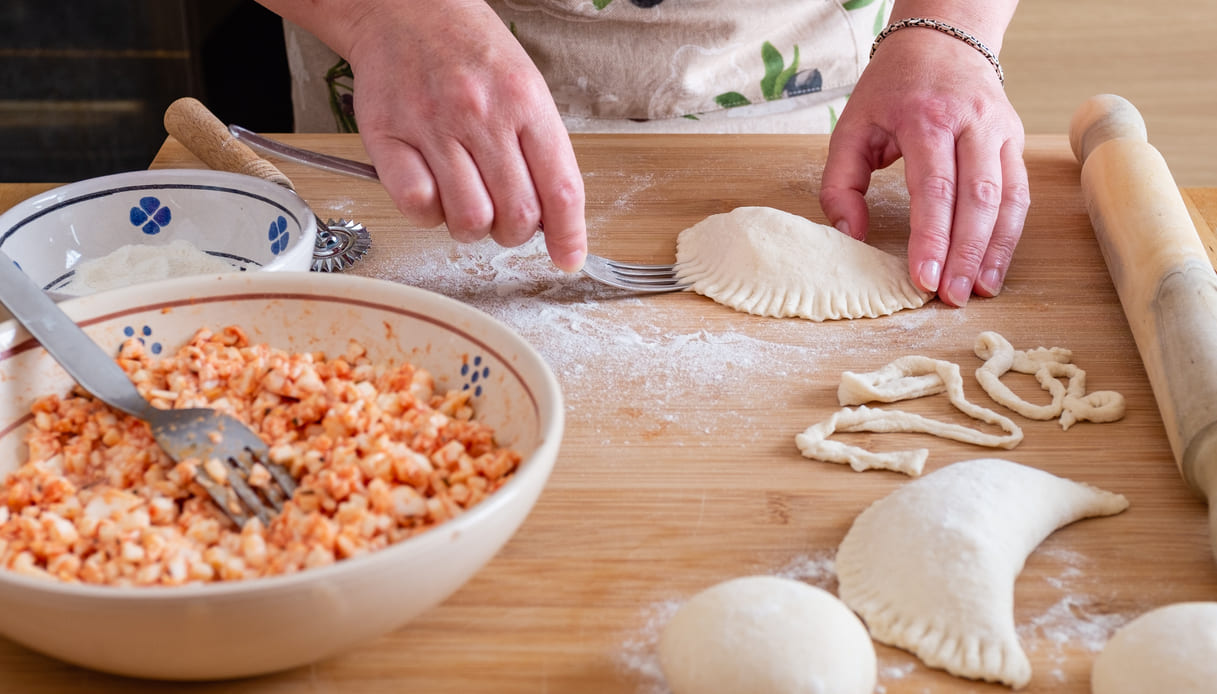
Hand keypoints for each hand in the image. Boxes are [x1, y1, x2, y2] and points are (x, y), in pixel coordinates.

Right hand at [266, 0, 587, 271]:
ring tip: (468, 204)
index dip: (569, 235)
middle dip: (516, 234)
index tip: (568, 258)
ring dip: (473, 229)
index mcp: (526, 102)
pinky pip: (416, 205)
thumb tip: (554, 217)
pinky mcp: (388, 136)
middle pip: (516, 215)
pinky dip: (428, 216)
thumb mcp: (525, 86)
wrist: (406, 10)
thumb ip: (540, 148)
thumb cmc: (469, 51)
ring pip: (468, 219)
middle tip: (506, 219)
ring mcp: (432, 126)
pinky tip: (433, 194)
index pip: (561, 188)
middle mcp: (482, 115)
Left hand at [820, 24, 1028, 306]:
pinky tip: (994, 267)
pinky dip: (1009, 234)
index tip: (924, 277)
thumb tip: (850, 234)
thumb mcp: (851, 126)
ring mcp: (1001, 131)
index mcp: (927, 117)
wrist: (943, 40)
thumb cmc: (892, 88)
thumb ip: (840, 183)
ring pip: (1008, 198)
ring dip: (994, 251)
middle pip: (977, 198)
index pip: (933, 186)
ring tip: (978, 291)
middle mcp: (972, 123)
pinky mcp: (1016, 140)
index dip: (932, 237)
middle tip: (950, 297)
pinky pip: (1020, 193)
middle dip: (965, 253)